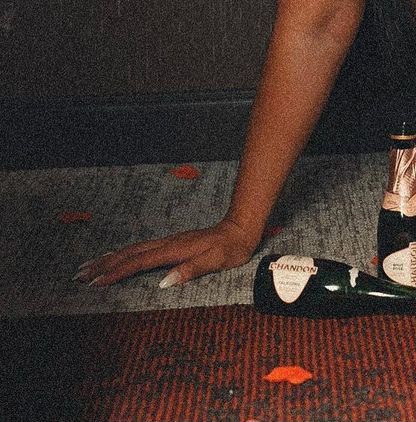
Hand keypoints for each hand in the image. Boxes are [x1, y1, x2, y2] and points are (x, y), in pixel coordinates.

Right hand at [72, 216, 258, 289]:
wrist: (240, 228)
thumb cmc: (231, 247)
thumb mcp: (216, 261)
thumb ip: (190, 270)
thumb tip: (164, 282)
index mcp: (175, 249)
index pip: (140, 262)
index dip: (117, 272)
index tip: (97, 282)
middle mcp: (168, 243)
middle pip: (130, 254)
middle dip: (104, 265)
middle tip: (80, 275)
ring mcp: (168, 242)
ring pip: (133, 250)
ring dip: (110, 258)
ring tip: (89, 266)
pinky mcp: (171, 244)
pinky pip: (141, 249)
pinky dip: (124, 254)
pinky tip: (117, 257)